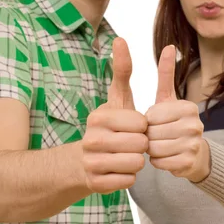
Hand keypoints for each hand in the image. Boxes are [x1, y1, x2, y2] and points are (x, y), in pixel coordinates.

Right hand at [81, 37, 148, 193]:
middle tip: (129, 143)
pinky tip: (116, 170)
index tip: (131, 127)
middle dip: (141, 145)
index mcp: (99, 116)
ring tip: (123, 156)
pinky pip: (130, 181)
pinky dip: (128, 176)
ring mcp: (92, 162)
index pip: (141, 123)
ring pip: (137, 163)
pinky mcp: (96, 184)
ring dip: (136, 161)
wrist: (81, 162)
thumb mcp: (116, 98)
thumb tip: (120, 39)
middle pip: (141, 144)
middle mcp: (91, 139)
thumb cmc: (108, 127)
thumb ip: (122, 70)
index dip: (142, 126)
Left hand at [145, 45, 210, 181]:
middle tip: (158, 135)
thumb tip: (169, 45)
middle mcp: (195, 124)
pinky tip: (166, 157)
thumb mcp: (169, 98)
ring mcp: (194, 144)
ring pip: (154, 148)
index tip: (157, 121)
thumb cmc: (174, 123)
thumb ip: (167, 73)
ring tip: (161, 145)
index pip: (151, 115)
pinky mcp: (189, 163)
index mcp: (188, 107)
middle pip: (152, 132)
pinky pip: (159, 162)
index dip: (148, 120)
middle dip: (149, 135)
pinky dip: (157, 161)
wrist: (194, 154)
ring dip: (152, 149)